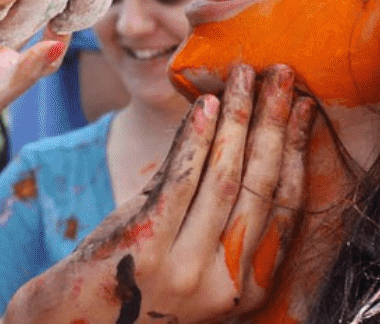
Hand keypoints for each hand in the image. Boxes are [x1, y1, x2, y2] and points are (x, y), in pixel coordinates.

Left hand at [6, 65, 311, 323]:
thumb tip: (245, 135)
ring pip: (225, 178)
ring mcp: (183, 265)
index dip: (296, 152)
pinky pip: (181, 180)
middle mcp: (222, 280)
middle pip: (260, 185)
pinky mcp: (147, 244)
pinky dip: (198, 138)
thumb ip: (219, 218)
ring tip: (246, 76)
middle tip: (282, 75)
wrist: (74, 321)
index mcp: (246, 286)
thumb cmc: (136, 280)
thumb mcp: (192, 259)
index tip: (304, 107)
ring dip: (239, 119)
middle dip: (273, 123)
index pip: (285, 206)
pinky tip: (208, 104)